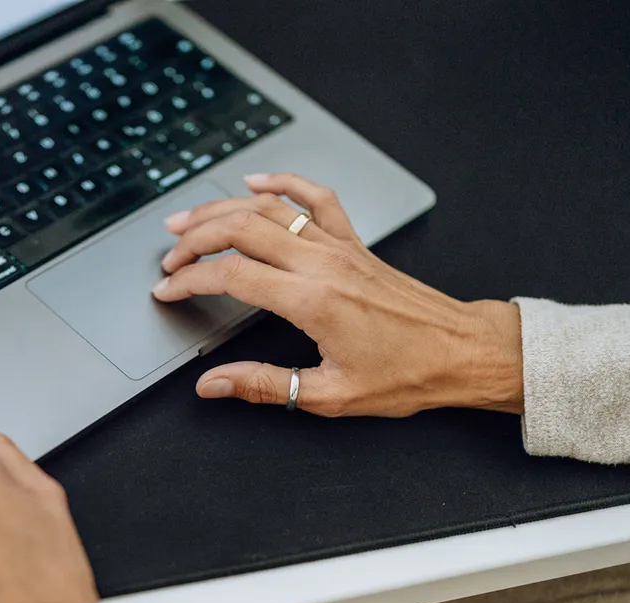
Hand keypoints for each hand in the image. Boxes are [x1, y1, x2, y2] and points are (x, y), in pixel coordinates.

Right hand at [154, 173, 523, 416]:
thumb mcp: (330, 394)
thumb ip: (264, 385)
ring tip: (188, 220)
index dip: (190, 281)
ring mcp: (340, 246)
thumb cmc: (407, 374)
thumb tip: (213, 385)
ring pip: (270, 208)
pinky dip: (283, 183)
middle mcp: (324, 263)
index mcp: (314, 300)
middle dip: (194, 239)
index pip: (232, 275)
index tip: (167, 291)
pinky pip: (315, 197)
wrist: (462, 351)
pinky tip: (256, 182)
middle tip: (169, 258)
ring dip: (222, 209)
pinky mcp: (354, 242)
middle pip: (241, 229)